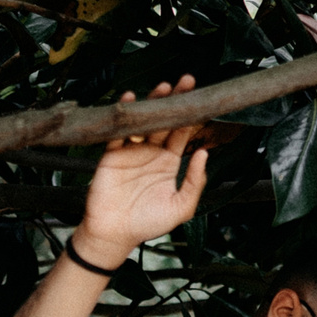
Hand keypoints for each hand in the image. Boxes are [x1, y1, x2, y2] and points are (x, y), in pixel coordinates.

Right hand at [74, 75, 209, 264]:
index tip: (201, 99)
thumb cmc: (148, 224)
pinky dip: (123, 115)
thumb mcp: (180, 207)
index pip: (182, 133)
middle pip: (164, 120)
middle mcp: (150, 152)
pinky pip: (117, 131)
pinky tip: (130, 99)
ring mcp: (130, 151)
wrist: (114, 235)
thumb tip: (204, 154)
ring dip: (151, 103)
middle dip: (174, 101)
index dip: (191, 116)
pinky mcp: (111, 154)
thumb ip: (194, 182)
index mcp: (168, 162)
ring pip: (143, 121)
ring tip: (163, 87)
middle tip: (186, 81)